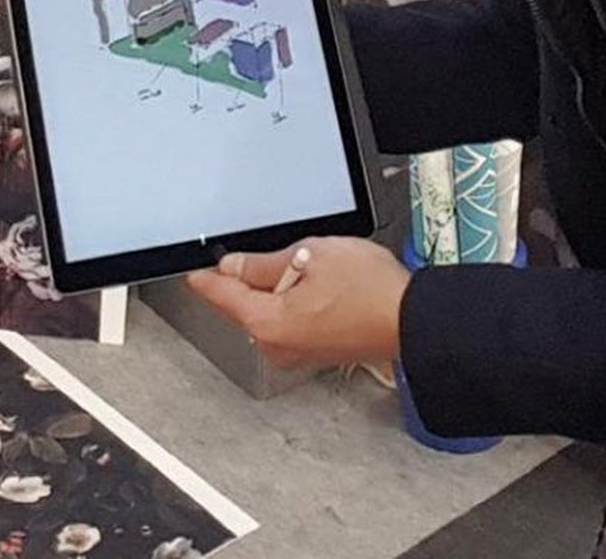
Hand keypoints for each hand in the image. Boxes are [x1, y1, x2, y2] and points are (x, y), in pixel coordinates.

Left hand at [185, 237, 409, 368]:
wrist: (410, 319)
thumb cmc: (369, 291)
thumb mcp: (311, 256)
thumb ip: (264, 263)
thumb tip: (235, 266)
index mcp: (269, 323)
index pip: (223, 296)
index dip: (208, 278)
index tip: (195, 271)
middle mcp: (278, 345)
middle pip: (246, 304)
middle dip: (254, 277)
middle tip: (281, 254)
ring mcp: (297, 352)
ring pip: (270, 311)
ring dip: (280, 288)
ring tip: (315, 267)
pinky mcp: (315, 350)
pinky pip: (291, 320)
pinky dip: (297, 301)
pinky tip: (323, 285)